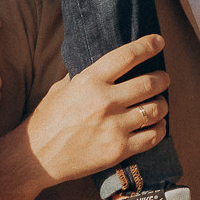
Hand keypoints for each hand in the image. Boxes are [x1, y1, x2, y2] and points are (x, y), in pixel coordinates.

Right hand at [0, 34, 168, 199]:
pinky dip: (160, 129)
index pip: (127, 56)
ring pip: (156, 109)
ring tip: (159, 103)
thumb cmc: (47, 120)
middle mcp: (104, 101)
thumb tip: (106, 62)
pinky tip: (157, 125)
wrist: (36, 158)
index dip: (147, 46)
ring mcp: (113, 126)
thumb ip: (86, 75)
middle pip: (150, 83)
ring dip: (162, 104)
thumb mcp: (62, 88)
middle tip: (163, 78)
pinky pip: (153, 136)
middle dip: (162, 78)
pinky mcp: (118, 150)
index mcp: (89, 81)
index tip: (159, 41)